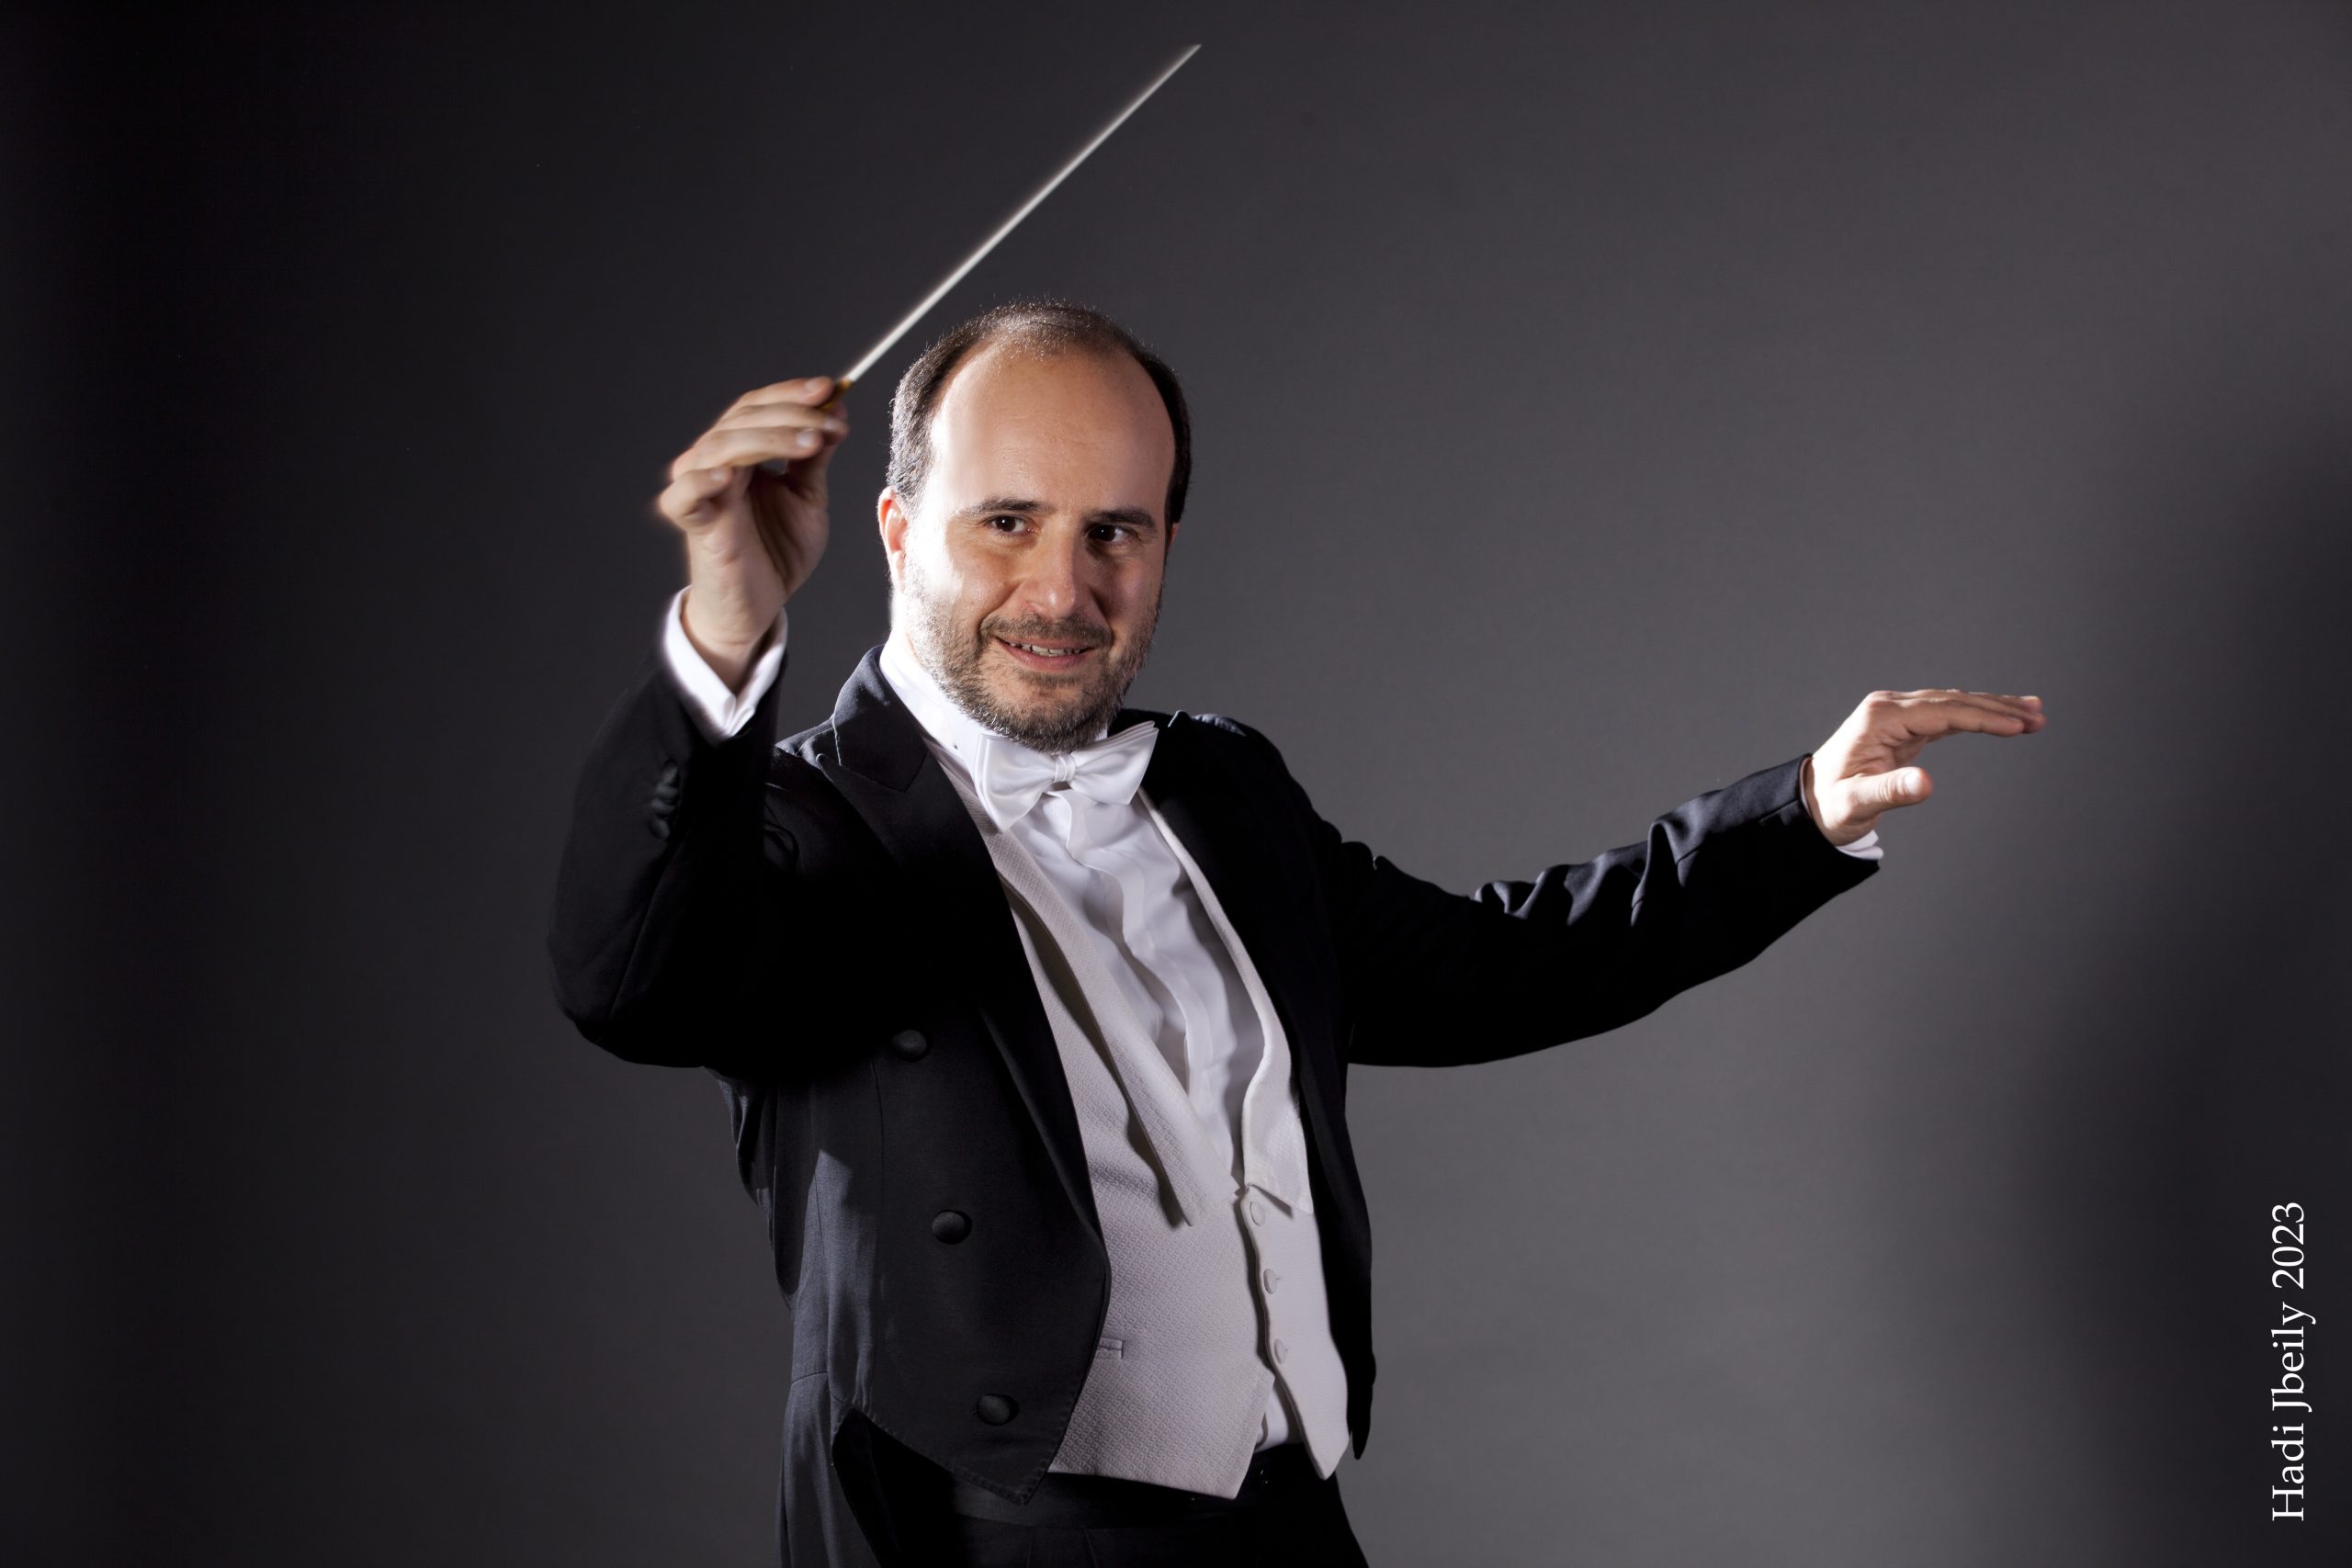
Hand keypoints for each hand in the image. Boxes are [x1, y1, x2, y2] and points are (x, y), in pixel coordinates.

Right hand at [656, 376, 847, 687]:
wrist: (761, 605)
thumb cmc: (778, 550)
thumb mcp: (808, 497)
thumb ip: (815, 457)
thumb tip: (837, 410)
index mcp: (742, 449)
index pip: (760, 406)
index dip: (792, 393)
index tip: (831, 388)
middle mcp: (715, 460)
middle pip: (743, 418)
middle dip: (792, 414)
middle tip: (831, 422)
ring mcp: (699, 486)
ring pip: (722, 444)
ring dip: (769, 438)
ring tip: (811, 444)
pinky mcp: (689, 519)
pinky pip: (686, 492)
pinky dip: (705, 478)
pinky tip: (732, 474)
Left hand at [1802, 688, 2044, 844]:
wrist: (1812, 801)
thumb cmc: (1831, 805)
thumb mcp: (1856, 803)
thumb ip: (1890, 792)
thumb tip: (1926, 784)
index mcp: (1880, 718)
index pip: (1943, 712)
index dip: (1982, 717)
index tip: (2017, 724)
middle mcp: (1889, 708)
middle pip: (1954, 701)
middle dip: (1998, 708)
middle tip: (2039, 717)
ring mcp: (1897, 713)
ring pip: (1955, 704)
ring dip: (1994, 708)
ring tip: (2034, 714)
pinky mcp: (1905, 724)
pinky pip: (1949, 715)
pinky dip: (1978, 715)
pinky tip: (2005, 717)